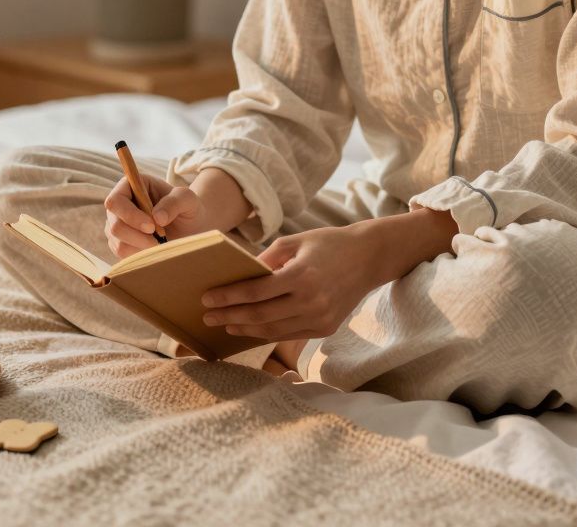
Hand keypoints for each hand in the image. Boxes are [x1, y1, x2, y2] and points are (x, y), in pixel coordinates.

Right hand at [104, 173, 203, 257]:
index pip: (115, 201)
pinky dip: (141, 256)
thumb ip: (174, 202)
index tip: (152, 227)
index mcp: (130, 186)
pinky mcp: (120, 244)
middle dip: (138, 237)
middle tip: (160, 240)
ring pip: (118, 244)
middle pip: (114, 226)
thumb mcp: (188, 199)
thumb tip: (157, 217)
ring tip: (161, 243)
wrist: (189, 227)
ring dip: (142, 248)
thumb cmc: (187, 208)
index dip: (130, 215)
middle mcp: (119, 206)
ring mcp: (117, 226)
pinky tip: (155, 249)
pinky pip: (123, 255)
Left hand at [200, 226, 382, 341]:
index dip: (228, 297)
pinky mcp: (325, 328)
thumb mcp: (295, 241)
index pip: (255, 292)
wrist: (369, 258)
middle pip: (260, 315)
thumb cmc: (328, 244)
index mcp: (301, 276)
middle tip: (208, 316)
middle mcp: (311, 301)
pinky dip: (267, 332)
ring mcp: (320, 318)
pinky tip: (251, 328)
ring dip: (246, 329)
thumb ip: (266, 259)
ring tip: (226, 324)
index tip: (207, 298)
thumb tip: (240, 276)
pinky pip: (289, 334)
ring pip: (273, 330)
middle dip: (230, 317)